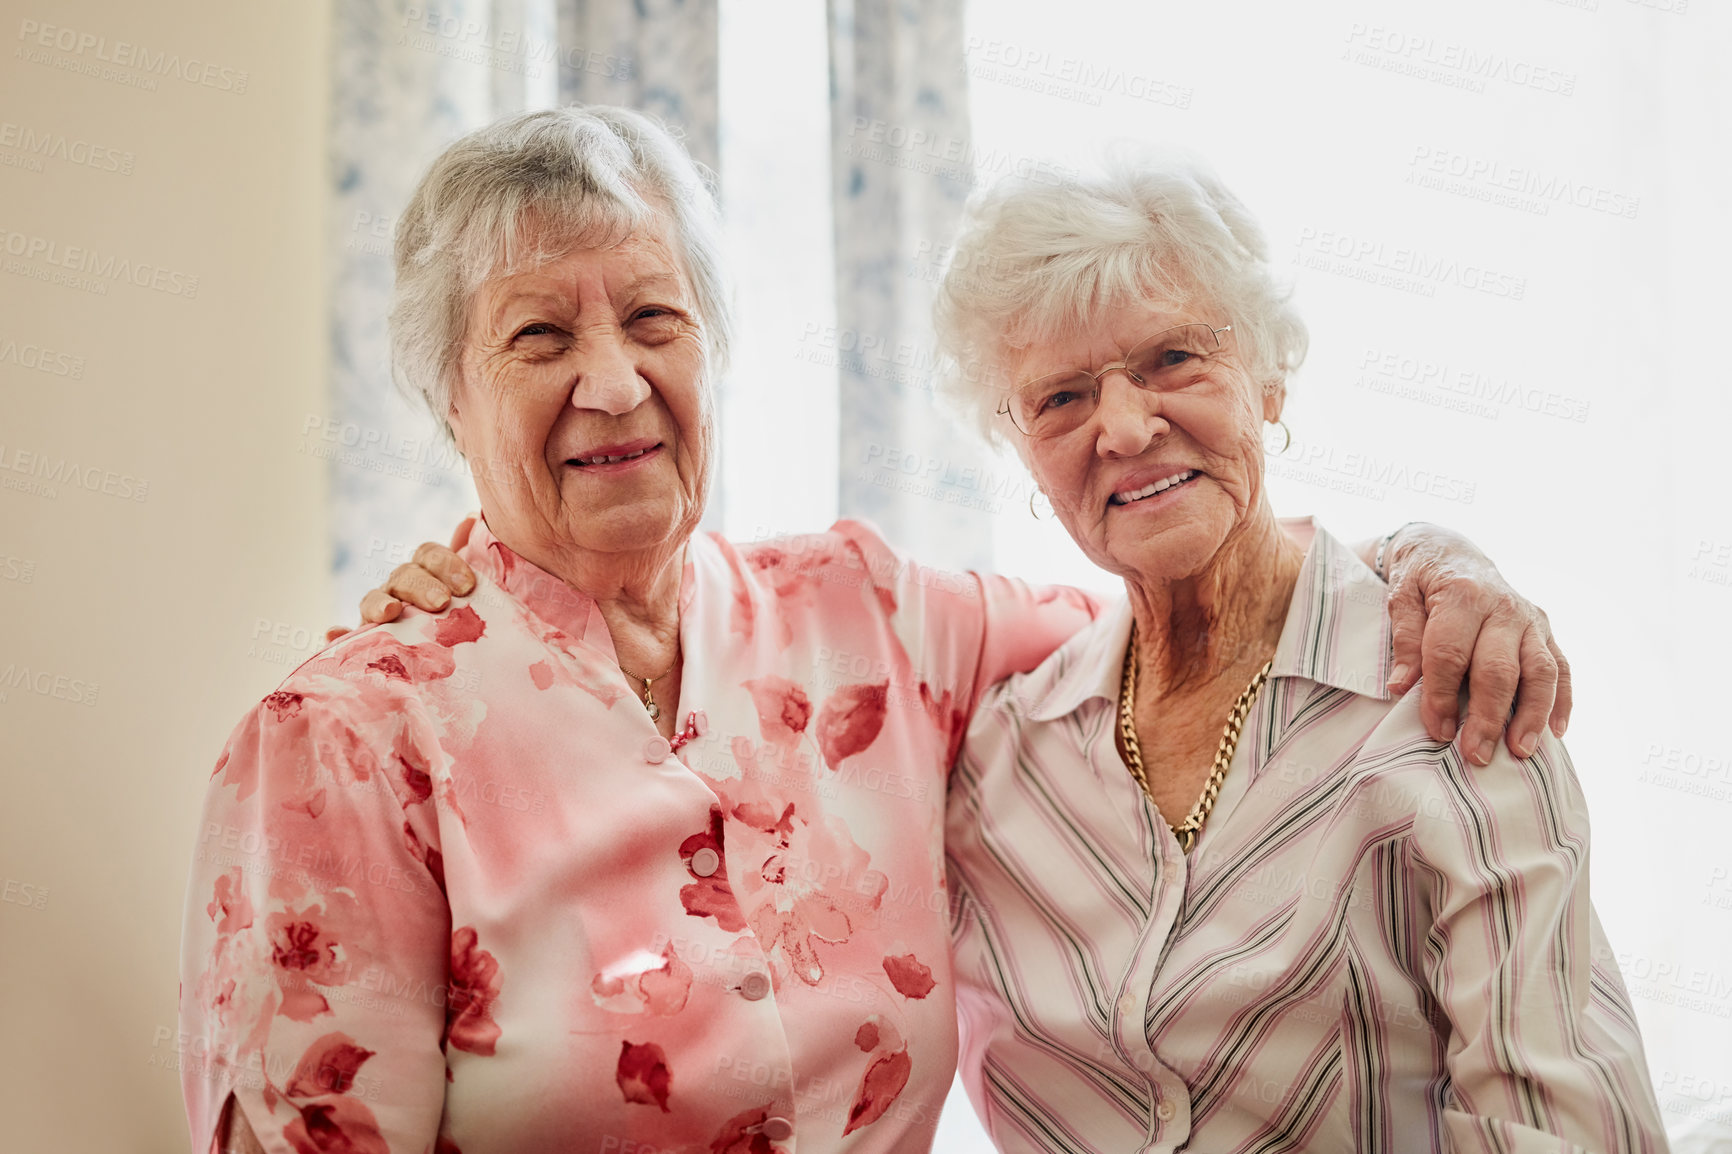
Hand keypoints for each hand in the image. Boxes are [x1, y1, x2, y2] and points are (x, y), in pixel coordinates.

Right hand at [326, 518, 477, 639]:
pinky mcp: (364, 642)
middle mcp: (399, 589)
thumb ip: (469, 557)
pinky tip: (333, 632)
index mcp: (426, 572)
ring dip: (379, 604)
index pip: (428, 555)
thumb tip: (470, 517)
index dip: (446, 564)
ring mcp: (378, 615)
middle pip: (403, 576)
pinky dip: (339, 634)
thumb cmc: (465, 619)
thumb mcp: (470, 591)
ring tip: (390, 612)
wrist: (457, 663)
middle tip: (442, 602)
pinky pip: (346, 637)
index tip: (467, 586)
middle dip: (421, 587)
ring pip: (373, 601)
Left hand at [1382, 524, 1570, 765]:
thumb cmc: (1421, 580)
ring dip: (1532, 715)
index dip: (1442, 695)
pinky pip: (1562, 667)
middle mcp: (1503, 607)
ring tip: (1521, 751)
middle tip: (1477, 754)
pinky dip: (1562, 700)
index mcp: (1461, 595)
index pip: (1451, 653)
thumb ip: (1405, 639)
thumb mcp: (1400, 598)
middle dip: (1488, 716)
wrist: (1451, 551)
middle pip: (1499, 668)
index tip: (1437, 730)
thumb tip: (1401, 685)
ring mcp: (1530, 619)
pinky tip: (1557, 732)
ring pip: (1541, 671)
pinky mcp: (1545, 630)